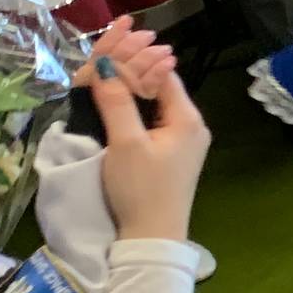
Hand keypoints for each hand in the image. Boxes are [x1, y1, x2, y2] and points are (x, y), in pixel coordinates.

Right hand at [84, 22, 210, 242]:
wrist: (152, 238)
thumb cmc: (141, 189)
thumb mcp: (125, 143)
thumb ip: (116, 101)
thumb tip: (105, 62)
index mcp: (188, 118)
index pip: (162, 74)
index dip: (135, 61)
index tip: (106, 54)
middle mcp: (192, 126)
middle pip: (161, 87)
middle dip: (132, 75)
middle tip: (100, 66)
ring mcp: (184, 142)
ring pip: (156, 105)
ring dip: (132, 93)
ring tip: (102, 84)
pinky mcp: (172, 156)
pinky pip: (154, 123)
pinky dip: (135, 113)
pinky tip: (115, 111)